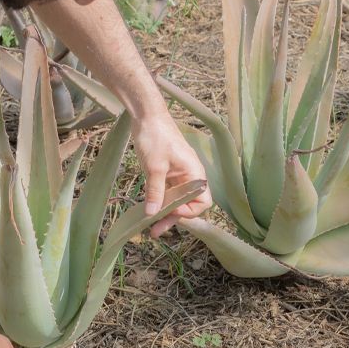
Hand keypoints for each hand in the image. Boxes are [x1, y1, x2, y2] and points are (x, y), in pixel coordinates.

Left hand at [132, 113, 211, 237]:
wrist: (147, 117)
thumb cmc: (156, 137)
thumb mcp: (155, 167)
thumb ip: (156, 192)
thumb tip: (153, 213)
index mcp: (195, 174)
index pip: (202, 202)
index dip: (188, 211)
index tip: (171, 211)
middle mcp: (189, 178)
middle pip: (187, 205)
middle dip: (173, 219)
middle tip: (156, 231)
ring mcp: (178, 177)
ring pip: (175, 202)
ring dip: (164, 215)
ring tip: (151, 229)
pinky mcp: (166, 176)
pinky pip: (165, 195)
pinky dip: (158, 204)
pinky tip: (148, 213)